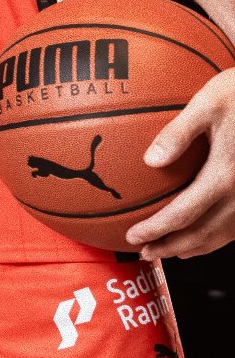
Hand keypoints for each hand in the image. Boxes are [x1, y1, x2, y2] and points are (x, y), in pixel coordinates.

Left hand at [129, 68, 234, 258]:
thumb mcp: (208, 104)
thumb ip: (178, 133)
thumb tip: (150, 161)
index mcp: (225, 175)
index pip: (183, 214)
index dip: (157, 230)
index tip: (133, 237)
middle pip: (203, 233)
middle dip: (171, 247)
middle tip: (144, 253)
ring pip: (223, 235)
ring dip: (194, 247)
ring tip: (168, 251)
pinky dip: (218, 239)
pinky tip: (204, 238)